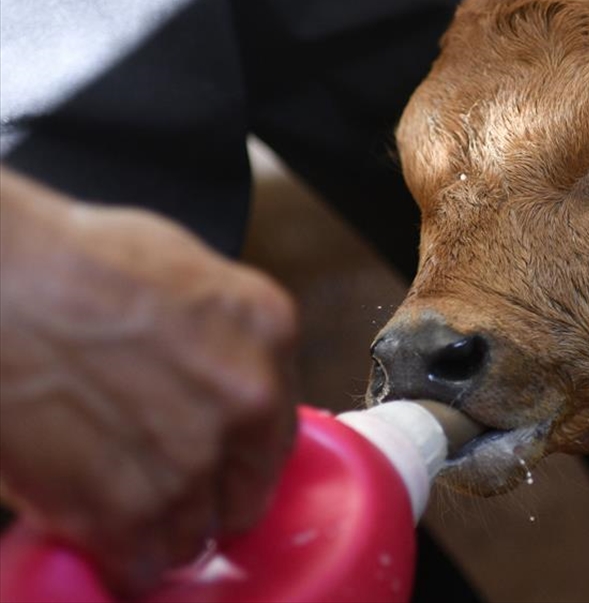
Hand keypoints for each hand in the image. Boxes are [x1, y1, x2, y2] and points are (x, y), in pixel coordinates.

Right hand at [0, 171, 297, 592]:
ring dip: (162, 527)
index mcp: (268, 333)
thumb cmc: (70, 264)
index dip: (240, 450)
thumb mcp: (187, 274)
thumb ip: (224, 337)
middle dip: (209, 492)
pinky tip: (94, 524)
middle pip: (248, 489)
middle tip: (161, 480)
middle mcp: (247, 401)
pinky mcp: (130, 510)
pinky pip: (143, 564)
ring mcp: (192, 460)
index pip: (278, 427)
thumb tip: (221, 379)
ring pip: (197, 535)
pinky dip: (120, 555)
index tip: (214, 458)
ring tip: (117, 497)